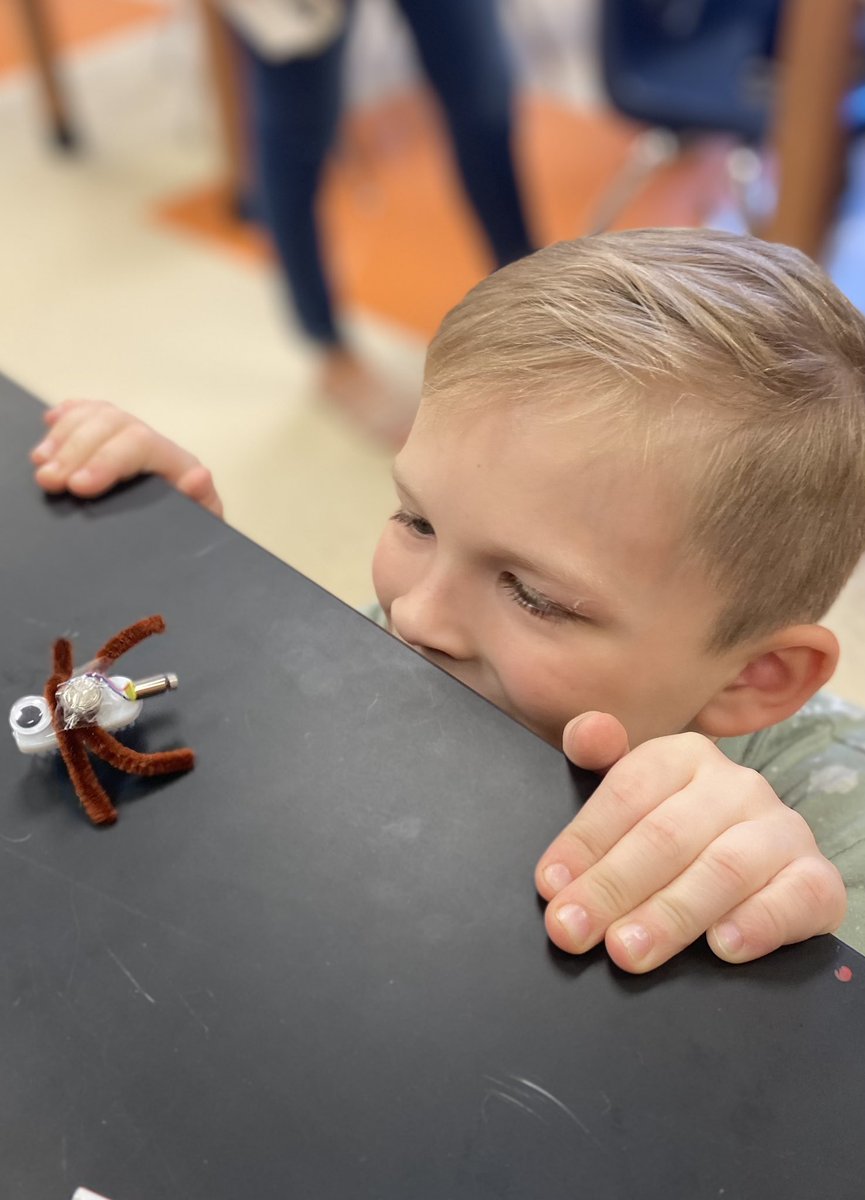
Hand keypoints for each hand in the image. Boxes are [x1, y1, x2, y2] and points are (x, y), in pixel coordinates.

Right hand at [30, 398, 222, 516]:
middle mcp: (155, 444)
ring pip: (96, 416)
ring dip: (64, 436)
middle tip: (48, 479)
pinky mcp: (113, 442)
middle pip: (111, 424)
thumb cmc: (190, 534)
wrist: (188, 538)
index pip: (140, 444)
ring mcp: (131, 439)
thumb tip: (198, 477)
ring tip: (41, 462)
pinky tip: (51, 423)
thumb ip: (202, 504)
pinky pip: (89, 415)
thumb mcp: (202, 527)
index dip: (105, 460)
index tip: (78, 487)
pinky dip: (67, 418)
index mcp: (179, 463)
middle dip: (74, 450)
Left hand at [535, 712, 845, 972]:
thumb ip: (598, 757)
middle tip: (573, 930)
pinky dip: (759, 923)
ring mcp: (781, 831)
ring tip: (627, 950)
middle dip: (612, 887)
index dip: (585, 842)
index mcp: (684, 755)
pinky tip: (723, 946)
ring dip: (671, 914)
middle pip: (667, 836)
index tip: (551, 885)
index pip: (627, 794)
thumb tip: (589, 731)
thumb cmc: (672, 831)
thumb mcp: (629, 793)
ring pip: (724, 870)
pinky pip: (797, 897)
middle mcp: (737, 786)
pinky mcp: (816, 879)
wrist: (756, 866)